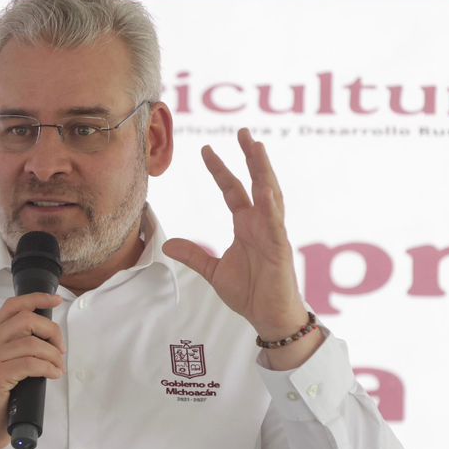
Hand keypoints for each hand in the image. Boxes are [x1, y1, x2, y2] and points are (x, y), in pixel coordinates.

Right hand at [0, 292, 63, 448]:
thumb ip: (18, 347)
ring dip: (52, 355)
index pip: (12, 306)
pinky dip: (48, 367)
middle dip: (51, 331)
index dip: (36, 299)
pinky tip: (53, 374)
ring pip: (31, 342)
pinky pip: (31, 363)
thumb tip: (48, 337)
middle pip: (26, 319)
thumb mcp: (5, 365)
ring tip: (57, 368)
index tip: (57, 301)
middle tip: (61, 350)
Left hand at [163, 128, 310, 342]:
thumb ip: (194, 255)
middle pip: (256, 182)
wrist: (268, 317)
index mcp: (247, 225)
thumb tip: (168, 245)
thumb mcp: (213, 272)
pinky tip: (266, 189)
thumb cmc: (250, 293)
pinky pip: (275, 224)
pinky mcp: (280, 249)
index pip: (232, 190)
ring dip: (264, 171)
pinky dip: (271, 206)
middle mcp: (261, 223)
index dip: (220, 169)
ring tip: (257, 147)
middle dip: (250, 157)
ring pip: (270, 194)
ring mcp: (273, 233)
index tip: (206, 149)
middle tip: (243, 131)